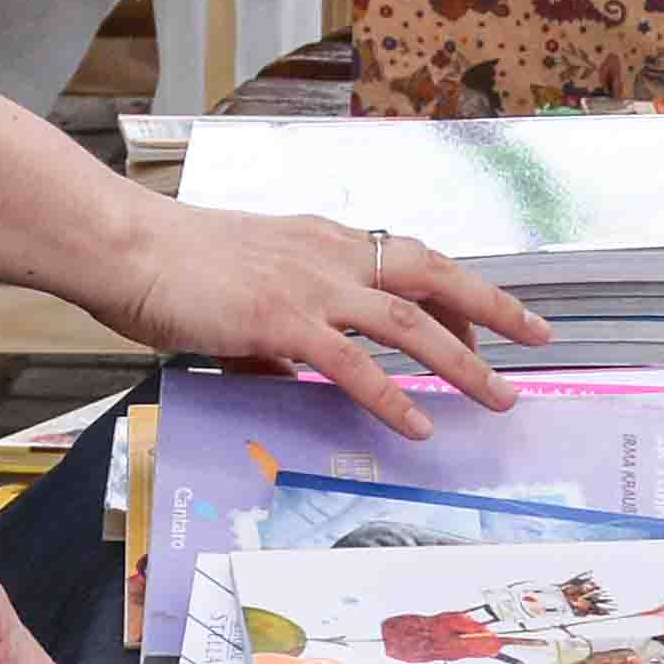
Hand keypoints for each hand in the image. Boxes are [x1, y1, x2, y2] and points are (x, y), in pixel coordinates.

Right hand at [106, 204, 546, 437]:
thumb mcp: (242, 287)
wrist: (126, 246)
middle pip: (433, 274)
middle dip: (493, 307)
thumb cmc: (169, 264)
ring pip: (408, 322)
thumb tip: (293, 371)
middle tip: (538, 338)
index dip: (457, 290)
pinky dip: (392, 397)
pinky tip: (419, 424)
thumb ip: (278, 329)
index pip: (408, 259)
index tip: (487, 320)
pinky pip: (353, 364)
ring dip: (462, 362)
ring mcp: (309, 286)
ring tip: (498, 396)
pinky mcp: (282, 321)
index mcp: (321, 239)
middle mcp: (328, 254)